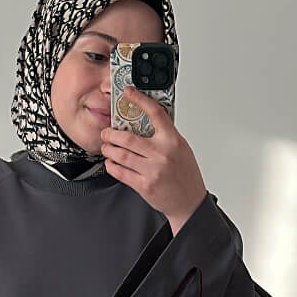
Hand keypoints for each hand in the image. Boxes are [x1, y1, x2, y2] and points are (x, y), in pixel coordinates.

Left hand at [100, 86, 207, 234]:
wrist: (189, 203)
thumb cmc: (186, 175)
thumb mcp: (181, 148)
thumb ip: (165, 135)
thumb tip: (145, 122)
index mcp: (172, 141)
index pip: (155, 113)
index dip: (140, 99)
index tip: (129, 93)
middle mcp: (162, 154)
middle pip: (128, 138)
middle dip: (111, 134)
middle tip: (106, 132)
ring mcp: (152, 171)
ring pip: (121, 155)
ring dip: (109, 150)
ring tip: (106, 147)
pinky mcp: (144, 185)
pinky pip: (121, 173)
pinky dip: (112, 166)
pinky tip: (111, 162)